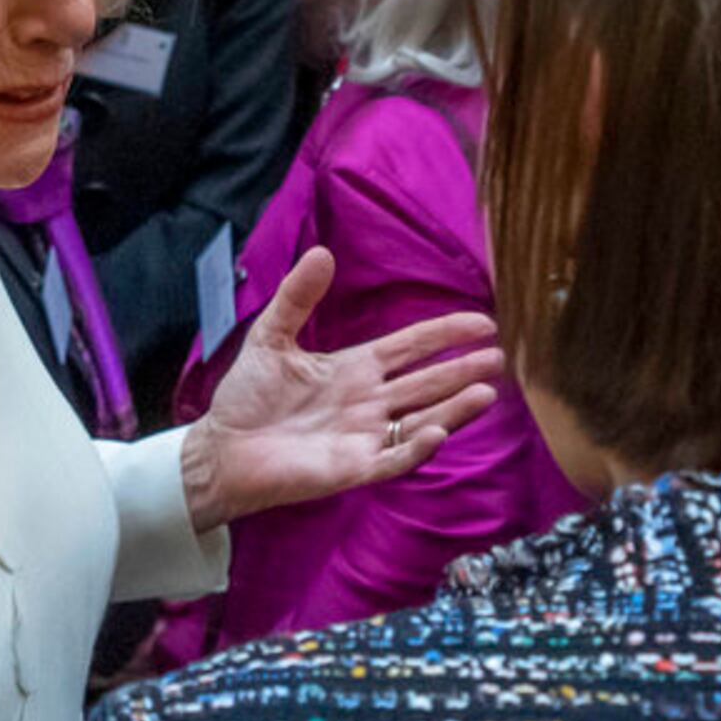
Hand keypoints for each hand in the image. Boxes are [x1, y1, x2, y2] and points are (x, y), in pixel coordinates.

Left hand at [181, 246, 502, 531]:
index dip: (444, 335)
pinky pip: (393, 459)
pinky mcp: (352, 468)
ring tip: (486, 392)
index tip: (483, 323)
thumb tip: (322, 252)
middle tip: (498, 358)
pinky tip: (436, 432)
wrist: (222, 449)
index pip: (410, 348)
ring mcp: (364, 436)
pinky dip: (415, 448)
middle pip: (427, 384)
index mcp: (354, 370)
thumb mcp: (270, 339)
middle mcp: (368, 402)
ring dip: (454, 409)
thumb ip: (297, 298)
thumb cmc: (247, 398)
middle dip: (461, 371)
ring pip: (422, 420)